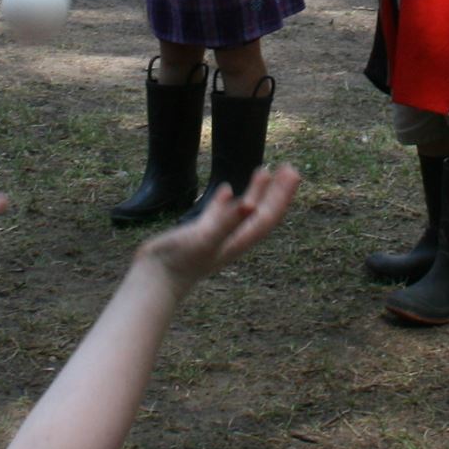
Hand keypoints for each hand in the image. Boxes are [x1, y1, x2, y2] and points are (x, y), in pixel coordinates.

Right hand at [136, 163, 297, 282]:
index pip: (268, 215)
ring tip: (264, 171)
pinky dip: (228, 201)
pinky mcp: (201, 233)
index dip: (282, 194)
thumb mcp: (205, 238)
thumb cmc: (180, 261)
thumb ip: (227, 221)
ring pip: (244, 211)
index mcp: (239, 239)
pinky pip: (221, 213)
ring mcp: (217, 235)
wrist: (155, 280)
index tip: (293, 172)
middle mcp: (233, 238)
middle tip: (289, 168)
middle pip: (262, 212)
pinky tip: (227, 189)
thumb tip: (251, 204)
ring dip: (256, 192)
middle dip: (277, 191)